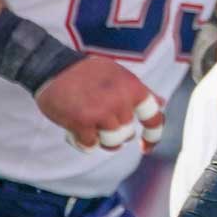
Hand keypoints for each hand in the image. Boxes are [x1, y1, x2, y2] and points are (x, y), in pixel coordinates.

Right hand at [35, 56, 164, 153]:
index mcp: (133, 87)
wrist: (54, 68)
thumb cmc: (88, 73)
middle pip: (127, 134)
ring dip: (100, 139)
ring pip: (111, 143)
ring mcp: (101, 112)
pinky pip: (90, 146)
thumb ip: (140, 92)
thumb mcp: (120, 75)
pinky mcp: (81, 123)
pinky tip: (74, 129)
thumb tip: (162, 103)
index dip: (154, 135)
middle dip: (115, 133)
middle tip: (99, 119)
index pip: (153, 117)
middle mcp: (120, 101)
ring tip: (89, 125)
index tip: (146, 147)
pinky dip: (83, 142)